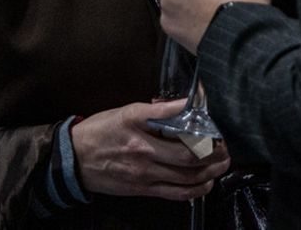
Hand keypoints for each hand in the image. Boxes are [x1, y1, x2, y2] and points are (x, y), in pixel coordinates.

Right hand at [70, 99, 230, 201]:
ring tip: (223, 161)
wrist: (74, 160)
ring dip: (211, 169)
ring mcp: (144, 173)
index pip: (176, 120)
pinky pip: (177, 193)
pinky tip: (208, 182)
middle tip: (226, 143)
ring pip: (188, 176)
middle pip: (189, 154)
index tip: (216, 115)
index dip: (200, 119)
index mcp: (137, 125)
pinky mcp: (143, 189)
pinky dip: (197, 189)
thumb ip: (154, 111)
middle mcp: (143, 150)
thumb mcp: (125, 112)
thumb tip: (182, 106)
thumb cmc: (100, 131)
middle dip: (214, 149)